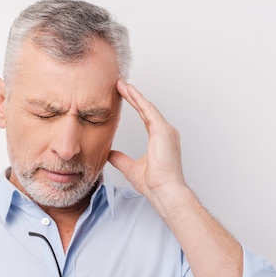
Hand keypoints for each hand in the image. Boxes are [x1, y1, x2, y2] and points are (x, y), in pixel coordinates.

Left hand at [109, 80, 186, 203]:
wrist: (164, 192)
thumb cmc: (153, 184)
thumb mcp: (131, 168)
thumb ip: (121, 159)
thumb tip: (110, 154)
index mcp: (160, 139)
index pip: (145, 117)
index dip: (135, 105)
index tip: (123, 95)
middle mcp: (165, 132)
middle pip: (147, 109)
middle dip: (133, 96)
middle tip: (120, 84)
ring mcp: (166, 131)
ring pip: (147, 107)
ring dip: (134, 95)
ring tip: (121, 84)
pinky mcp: (163, 131)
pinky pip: (149, 111)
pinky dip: (139, 100)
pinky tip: (129, 91)